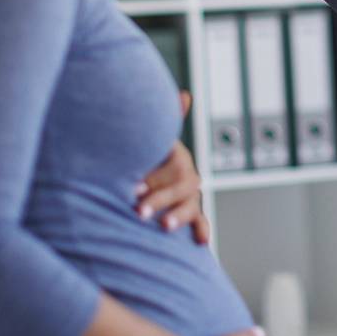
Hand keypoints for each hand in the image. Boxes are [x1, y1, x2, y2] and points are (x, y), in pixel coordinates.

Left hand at [136, 90, 209, 243]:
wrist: (138, 180)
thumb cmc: (143, 157)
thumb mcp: (151, 140)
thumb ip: (168, 118)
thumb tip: (185, 94)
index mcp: (176, 156)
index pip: (176, 165)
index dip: (157, 177)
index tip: (134, 188)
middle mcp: (186, 174)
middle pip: (183, 186)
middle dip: (161, 198)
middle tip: (139, 211)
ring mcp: (190, 195)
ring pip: (191, 204)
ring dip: (179, 215)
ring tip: (164, 226)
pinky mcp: (191, 213)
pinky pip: (200, 221)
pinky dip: (202, 229)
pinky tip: (201, 241)